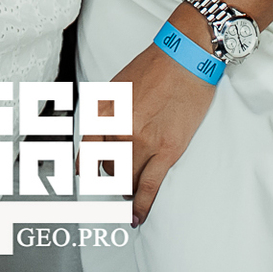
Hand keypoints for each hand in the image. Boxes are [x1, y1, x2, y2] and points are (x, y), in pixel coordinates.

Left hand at [93, 36, 216, 226]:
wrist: (186, 56)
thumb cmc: (155, 67)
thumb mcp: (116, 86)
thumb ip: (103, 114)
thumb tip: (92, 145)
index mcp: (104, 111)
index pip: (86, 153)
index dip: (87, 170)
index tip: (87, 180)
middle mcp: (118, 129)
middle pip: (108, 170)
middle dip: (112, 179)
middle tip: (118, 182)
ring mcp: (143, 141)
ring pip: (126, 181)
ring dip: (126, 190)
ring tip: (129, 192)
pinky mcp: (167, 150)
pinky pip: (149, 186)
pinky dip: (140, 205)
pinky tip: (136, 216)